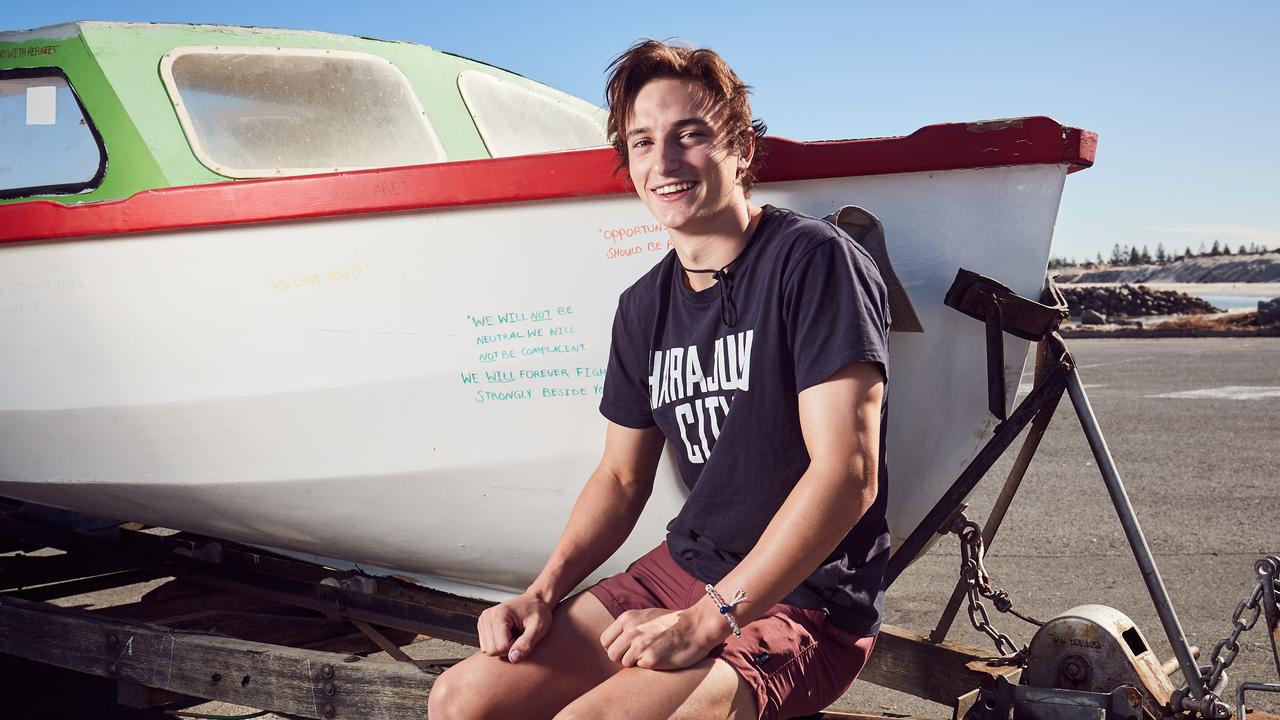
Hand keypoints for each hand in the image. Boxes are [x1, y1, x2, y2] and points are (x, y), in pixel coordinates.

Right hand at [477, 592, 552, 662]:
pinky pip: (486, 647)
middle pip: (491, 650)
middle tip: (519, 637)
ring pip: (487, 650)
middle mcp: (487, 617)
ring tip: (514, 635)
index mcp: (499, 614)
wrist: (535, 601)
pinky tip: (508, 635)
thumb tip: (513, 658)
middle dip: (508, 649)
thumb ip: (527, 643)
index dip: (515, 648)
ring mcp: (483, 621)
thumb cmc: (538, 612)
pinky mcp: (483, 626)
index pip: (500, 647)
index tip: (524, 638)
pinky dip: (498, 645)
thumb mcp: (538, 627)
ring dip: (503, 647)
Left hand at [599, 604, 728, 669]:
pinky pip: (639, 668)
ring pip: (624, 663)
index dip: (614, 647)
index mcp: (628, 618)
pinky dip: (648, 666)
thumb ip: (630, 625)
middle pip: (611, 654)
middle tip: (639, 656)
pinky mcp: (650, 660)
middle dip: (623, 658)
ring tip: (652, 655)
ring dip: (636, 663)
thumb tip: (617, 640)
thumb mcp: (647, 615)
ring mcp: (639, 645)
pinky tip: (660, 658)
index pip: (605, 641)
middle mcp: (630, 630)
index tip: (625, 650)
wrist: (697, 626)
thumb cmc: (674, 622)